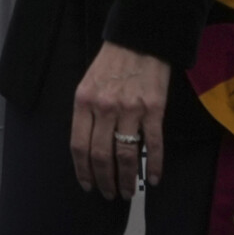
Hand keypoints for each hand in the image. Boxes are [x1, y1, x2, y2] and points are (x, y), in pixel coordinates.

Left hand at [71, 41, 168, 199]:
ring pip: (126, 154)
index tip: (87, 186)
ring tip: (127, 192)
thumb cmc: (111, 64)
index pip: (79, 145)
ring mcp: (130, 109)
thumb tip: (88, 147)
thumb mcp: (87, 83)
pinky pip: (153, 145)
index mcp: (84, 101)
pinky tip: (153, 179)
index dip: (83, 170)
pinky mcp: (154, 109)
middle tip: (109, 194)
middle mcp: (105, 107)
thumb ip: (86, 113)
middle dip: (104, 180)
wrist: (139, 40)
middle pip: (101, 155)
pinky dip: (153, 166)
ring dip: (127, 179)